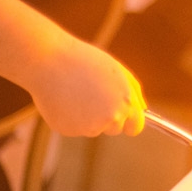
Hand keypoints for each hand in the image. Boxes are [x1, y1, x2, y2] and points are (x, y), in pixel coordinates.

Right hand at [31, 34, 145, 137]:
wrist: (49, 61)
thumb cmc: (84, 60)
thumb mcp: (117, 70)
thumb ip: (133, 92)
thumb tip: (142, 112)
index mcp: (125, 103)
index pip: (135, 127)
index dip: (130, 122)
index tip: (122, 115)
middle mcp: (110, 118)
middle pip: (114, 129)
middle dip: (107, 116)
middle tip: (92, 92)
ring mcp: (88, 127)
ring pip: (93, 128)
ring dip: (87, 116)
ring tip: (76, 91)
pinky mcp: (68, 130)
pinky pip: (74, 127)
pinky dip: (70, 117)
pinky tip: (63, 98)